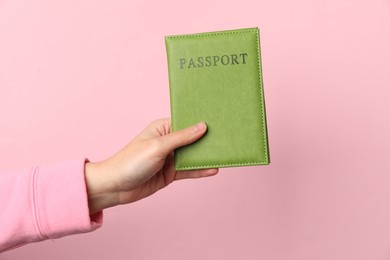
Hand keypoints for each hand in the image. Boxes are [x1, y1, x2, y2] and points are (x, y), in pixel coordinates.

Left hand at [85, 118, 218, 214]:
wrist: (116, 186)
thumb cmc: (131, 161)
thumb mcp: (158, 146)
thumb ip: (182, 137)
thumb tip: (202, 126)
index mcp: (163, 128)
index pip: (187, 123)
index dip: (202, 123)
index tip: (219, 121)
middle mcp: (168, 141)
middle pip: (192, 140)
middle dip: (207, 140)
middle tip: (227, 138)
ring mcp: (170, 158)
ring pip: (192, 156)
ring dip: (205, 156)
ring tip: (224, 154)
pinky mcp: (170, 173)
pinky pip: (188, 170)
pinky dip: (200, 171)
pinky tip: (213, 170)